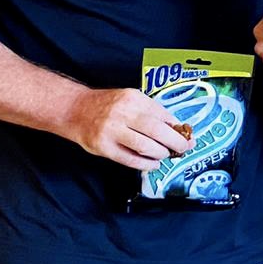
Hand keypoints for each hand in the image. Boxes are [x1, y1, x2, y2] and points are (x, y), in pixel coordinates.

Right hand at [64, 87, 192, 170]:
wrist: (75, 109)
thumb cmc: (108, 106)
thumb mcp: (130, 99)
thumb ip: (151, 112)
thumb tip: (177, 129)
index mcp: (133, 98)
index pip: (163, 115)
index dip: (178, 128)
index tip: (187, 136)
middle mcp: (123, 113)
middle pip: (157, 131)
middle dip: (175, 142)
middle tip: (183, 149)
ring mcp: (112, 130)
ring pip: (146, 146)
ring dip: (161, 154)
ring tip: (165, 155)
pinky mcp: (104, 147)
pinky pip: (130, 160)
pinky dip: (146, 164)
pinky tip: (152, 164)